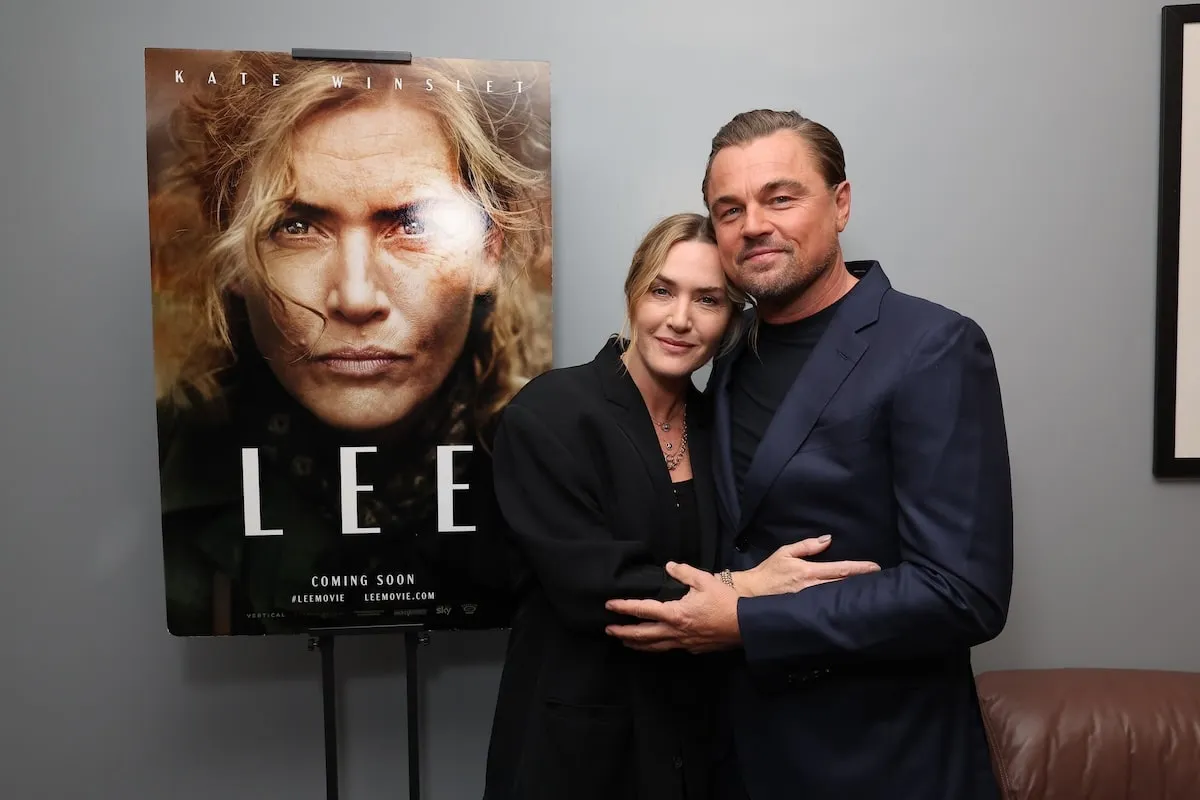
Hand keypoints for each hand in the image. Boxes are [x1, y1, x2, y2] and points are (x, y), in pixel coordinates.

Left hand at [604, 561, 740, 653]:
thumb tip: (669, 566)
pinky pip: (669, 649)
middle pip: (642, 634)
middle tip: (608, 630)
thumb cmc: (725, 602)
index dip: (624, 607)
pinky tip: (653, 646)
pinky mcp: (692, 649)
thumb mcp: (705, 580)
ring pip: (653, 646)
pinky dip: (655, 648)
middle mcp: (675, 632)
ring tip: (624, 641)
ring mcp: (683, 643)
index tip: (609, 605)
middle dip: (623, 632)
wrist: (745, 626)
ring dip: (636, 643)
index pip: (642, 610)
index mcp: (675, 613)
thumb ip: (684, 572)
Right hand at [731, 535, 879, 596]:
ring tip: (869, 588)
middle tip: (880, 579)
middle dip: (861, 581)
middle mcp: (812, 587)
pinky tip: (849, 601)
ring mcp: (810, 600)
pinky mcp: (806, 609)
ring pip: (837, 595)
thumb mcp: (785, 552)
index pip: (840, 568)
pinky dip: (840, 600)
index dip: (859, 568)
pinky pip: (827, 604)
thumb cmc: (768, 571)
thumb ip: (807, 546)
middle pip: (843, 584)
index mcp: (808, 571)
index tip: (875, 567)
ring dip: (853, 591)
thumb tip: (827, 540)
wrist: (752, 593)